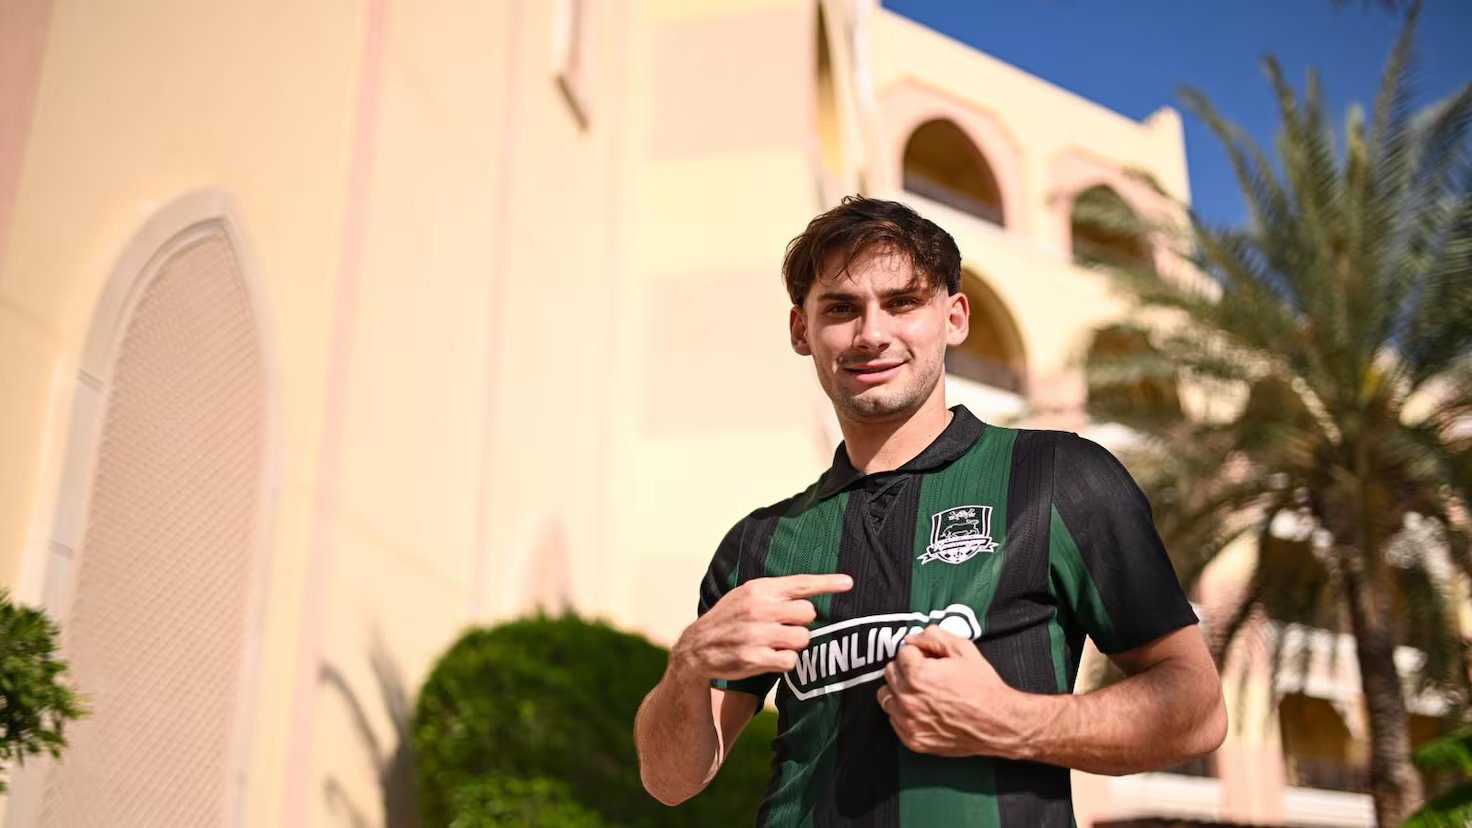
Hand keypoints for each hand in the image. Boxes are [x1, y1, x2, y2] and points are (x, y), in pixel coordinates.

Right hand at [672, 574, 851, 682]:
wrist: (696, 648)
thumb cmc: (728, 619)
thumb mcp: (746, 596)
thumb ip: (775, 593)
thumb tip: (810, 594)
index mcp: (758, 589)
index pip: (800, 583)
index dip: (827, 583)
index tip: (849, 583)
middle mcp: (759, 608)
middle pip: (808, 614)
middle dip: (801, 622)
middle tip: (784, 627)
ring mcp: (757, 634)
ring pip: (802, 638)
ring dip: (793, 644)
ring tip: (773, 643)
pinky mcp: (755, 658)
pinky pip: (791, 661)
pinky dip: (785, 662)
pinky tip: (769, 658)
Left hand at [876, 625, 1037, 757]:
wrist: (999, 723)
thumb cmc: (984, 688)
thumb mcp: (964, 650)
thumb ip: (933, 636)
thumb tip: (912, 638)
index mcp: (918, 675)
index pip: (902, 652)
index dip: (919, 653)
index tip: (930, 659)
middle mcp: (909, 700)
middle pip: (890, 672)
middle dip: (907, 669)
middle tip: (928, 674)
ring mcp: (909, 722)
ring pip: (887, 696)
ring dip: (901, 691)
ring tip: (924, 692)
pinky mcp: (914, 740)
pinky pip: (894, 719)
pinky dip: (904, 713)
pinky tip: (925, 709)